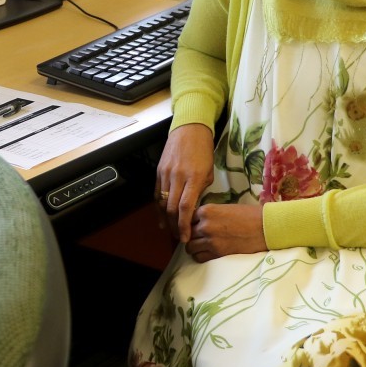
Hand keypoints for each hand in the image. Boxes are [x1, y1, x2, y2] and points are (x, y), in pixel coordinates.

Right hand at [155, 123, 213, 247]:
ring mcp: (166, 173)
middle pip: (172, 208)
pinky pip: (157, 193)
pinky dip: (158, 206)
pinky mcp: (159, 171)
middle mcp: (178, 177)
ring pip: (162, 202)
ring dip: (165, 219)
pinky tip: (161, 216)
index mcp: (194, 177)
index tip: (186, 236)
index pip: (186, 207)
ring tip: (170, 229)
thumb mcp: (208, 171)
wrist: (189, 130)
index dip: (184, 225)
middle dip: (175, 226)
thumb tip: (194, 208)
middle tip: (179, 236)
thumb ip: (201, 190)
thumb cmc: (203, 150)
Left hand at [185, 202, 267, 261]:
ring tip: (203, 246)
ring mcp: (210, 240)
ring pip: (189, 247)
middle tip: (199, 238)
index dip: (191, 224)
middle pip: (187, 233)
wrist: (265, 227)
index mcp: (206, 210)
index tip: (195, 227)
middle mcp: (204, 225)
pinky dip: (200, 256)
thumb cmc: (248, 215)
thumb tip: (198, 222)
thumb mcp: (224, 209)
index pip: (187, 219)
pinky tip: (208, 253)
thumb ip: (210, 215)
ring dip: (194, 247)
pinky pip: (199, 257)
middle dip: (191, 236)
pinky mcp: (217, 253)